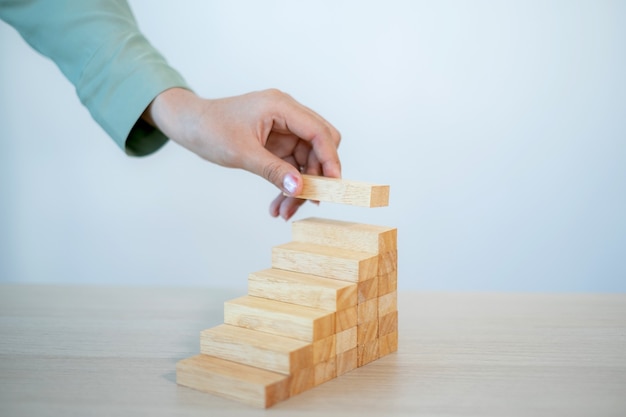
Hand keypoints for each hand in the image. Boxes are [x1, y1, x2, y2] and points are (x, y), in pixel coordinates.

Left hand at [143, 88, 340, 219]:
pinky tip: (278, 205)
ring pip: (306, 161)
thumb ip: (273, 170)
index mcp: (281, 106)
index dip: (329, 159)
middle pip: (318, 146)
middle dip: (315, 176)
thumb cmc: (210, 129)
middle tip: (309, 202)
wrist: (189, 125)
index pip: (318, 132)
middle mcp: (287, 115)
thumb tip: (299, 188)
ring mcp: (283, 130)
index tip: (332, 186)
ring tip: (284, 212)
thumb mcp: (242, 153)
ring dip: (299, 187)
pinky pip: (291, 166)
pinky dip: (287, 185)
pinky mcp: (277, 143)